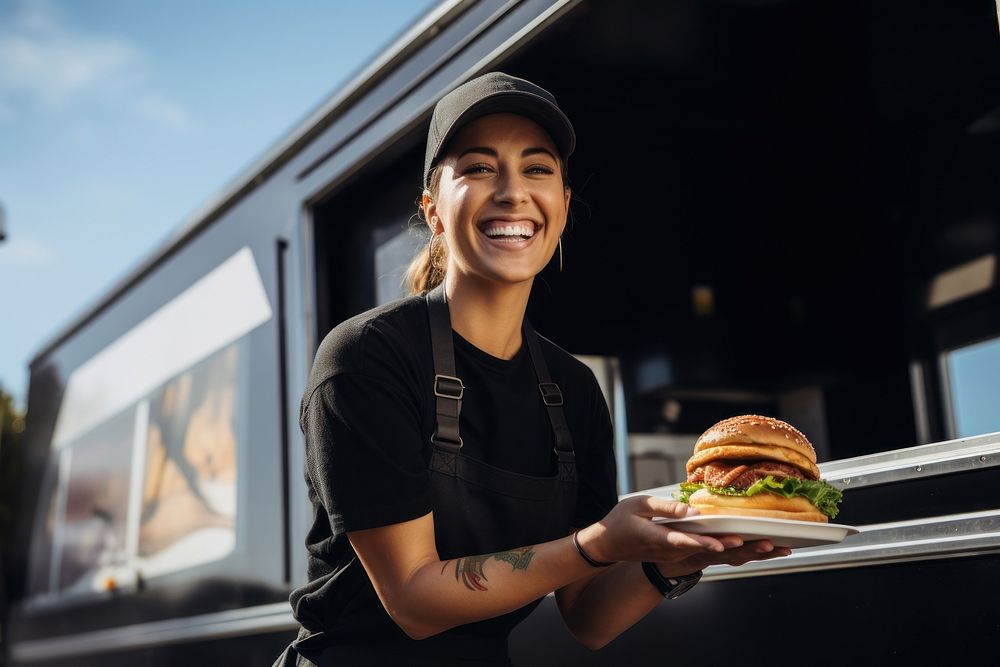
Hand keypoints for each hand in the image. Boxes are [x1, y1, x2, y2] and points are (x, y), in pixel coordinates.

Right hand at [575, 495, 790, 570]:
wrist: (609, 545)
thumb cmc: (620, 522)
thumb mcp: (637, 505)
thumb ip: (665, 507)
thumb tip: (691, 510)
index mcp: (659, 539)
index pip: (688, 543)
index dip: (709, 544)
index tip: (728, 543)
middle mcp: (674, 552)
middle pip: (713, 554)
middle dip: (743, 550)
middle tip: (769, 545)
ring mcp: (680, 556)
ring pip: (718, 557)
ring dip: (746, 554)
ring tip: (774, 548)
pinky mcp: (685, 555)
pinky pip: (715, 556)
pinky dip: (736, 554)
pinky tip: (755, 551)